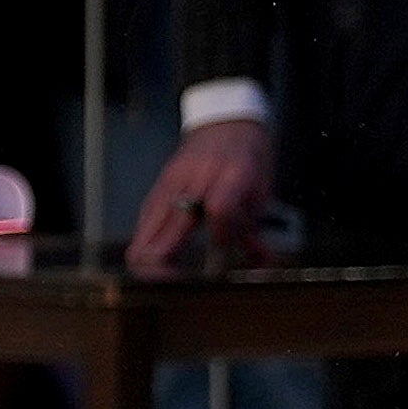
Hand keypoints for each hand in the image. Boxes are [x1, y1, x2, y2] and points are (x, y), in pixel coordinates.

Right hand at [127, 114, 272, 272]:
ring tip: (166, 280)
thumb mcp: (262, 190)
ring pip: (146, 232)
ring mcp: (170, 185)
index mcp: (232, 175)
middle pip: (169, 229)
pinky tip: (159, 261)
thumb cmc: (247, 156)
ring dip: (150, 261)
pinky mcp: (156, 190)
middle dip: (166, 267)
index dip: (222, 236)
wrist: (224, 122)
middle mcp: (195, 180)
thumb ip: (254, 229)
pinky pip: (145, 224)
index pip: (220, 209)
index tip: (225, 251)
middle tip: (176, 286)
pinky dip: (148, 246)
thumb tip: (262, 264)